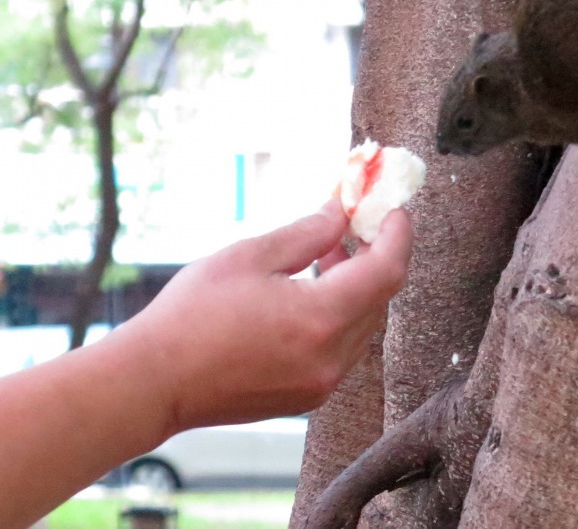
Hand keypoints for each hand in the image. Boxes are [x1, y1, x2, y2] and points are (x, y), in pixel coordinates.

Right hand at [122, 200, 412, 435]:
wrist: (151, 383)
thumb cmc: (192, 316)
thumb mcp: (251, 256)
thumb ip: (308, 233)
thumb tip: (342, 212)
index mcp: (321, 320)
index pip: (387, 271)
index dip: (398, 236)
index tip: (394, 209)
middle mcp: (331, 358)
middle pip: (379, 298)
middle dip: (376, 256)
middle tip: (356, 223)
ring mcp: (321, 383)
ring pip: (364, 324)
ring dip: (358, 286)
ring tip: (329, 254)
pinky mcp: (307, 397)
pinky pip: (344, 348)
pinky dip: (341, 316)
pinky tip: (312, 293)